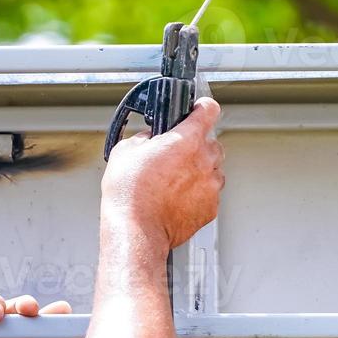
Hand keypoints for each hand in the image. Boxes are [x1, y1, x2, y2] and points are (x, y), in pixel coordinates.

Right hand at [101, 96, 224, 247]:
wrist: (136, 229)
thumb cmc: (130, 194)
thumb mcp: (125, 151)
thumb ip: (144, 138)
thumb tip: (149, 138)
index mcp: (187, 139)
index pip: (208, 110)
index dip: (202, 107)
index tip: (199, 109)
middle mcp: (204, 160)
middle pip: (212, 143)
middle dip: (196, 146)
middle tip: (175, 155)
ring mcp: (211, 185)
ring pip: (212, 169)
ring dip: (198, 170)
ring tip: (173, 181)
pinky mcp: (211, 208)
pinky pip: (209, 193)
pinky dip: (197, 193)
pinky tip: (176, 198)